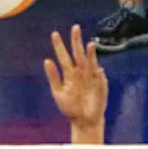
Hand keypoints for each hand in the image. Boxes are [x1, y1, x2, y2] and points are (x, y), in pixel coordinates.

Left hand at [43, 25, 107, 143]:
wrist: (84, 121)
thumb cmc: (70, 107)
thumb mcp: (58, 93)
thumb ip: (53, 77)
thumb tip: (46, 60)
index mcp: (69, 73)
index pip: (63, 56)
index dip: (59, 46)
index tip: (54, 34)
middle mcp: (80, 72)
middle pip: (78, 54)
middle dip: (76, 41)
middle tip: (75, 27)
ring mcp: (91, 78)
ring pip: (90, 62)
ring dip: (90, 54)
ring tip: (89, 45)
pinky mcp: (101, 86)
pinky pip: (100, 79)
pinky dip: (99, 75)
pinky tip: (98, 70)